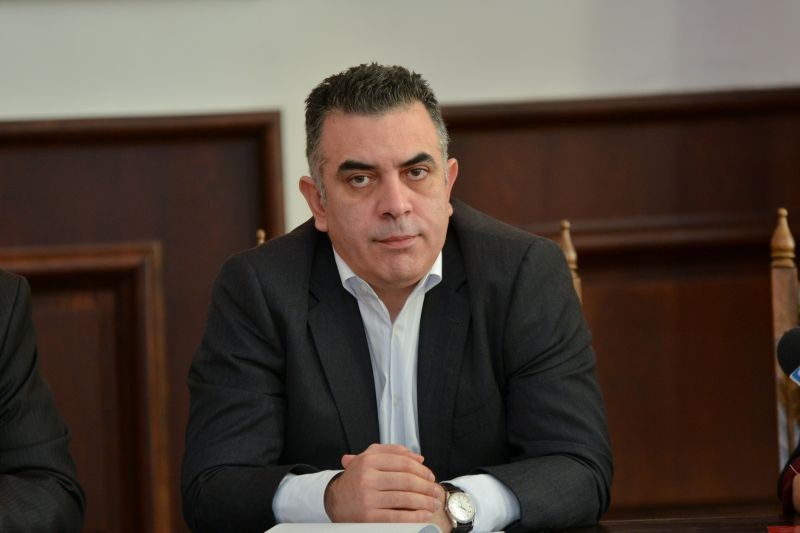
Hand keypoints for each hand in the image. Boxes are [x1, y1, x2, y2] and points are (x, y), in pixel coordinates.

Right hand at [324, 443, 443, 522]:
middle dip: (427, 487)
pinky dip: (415, 516)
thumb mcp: (369, 458)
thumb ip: (393, 453)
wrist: (335, 501)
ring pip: (405, 498)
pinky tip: (424, 515)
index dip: (421, 470)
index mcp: (369, 460)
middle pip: (407, 480)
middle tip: (436, 491)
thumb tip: (419, 458)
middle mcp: (367, 477)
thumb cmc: (356, 479)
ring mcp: (368, 497)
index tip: (431, 476)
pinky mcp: (368, 517)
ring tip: (434, 504)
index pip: (403, 462)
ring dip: (425, 502)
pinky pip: (398, 517)